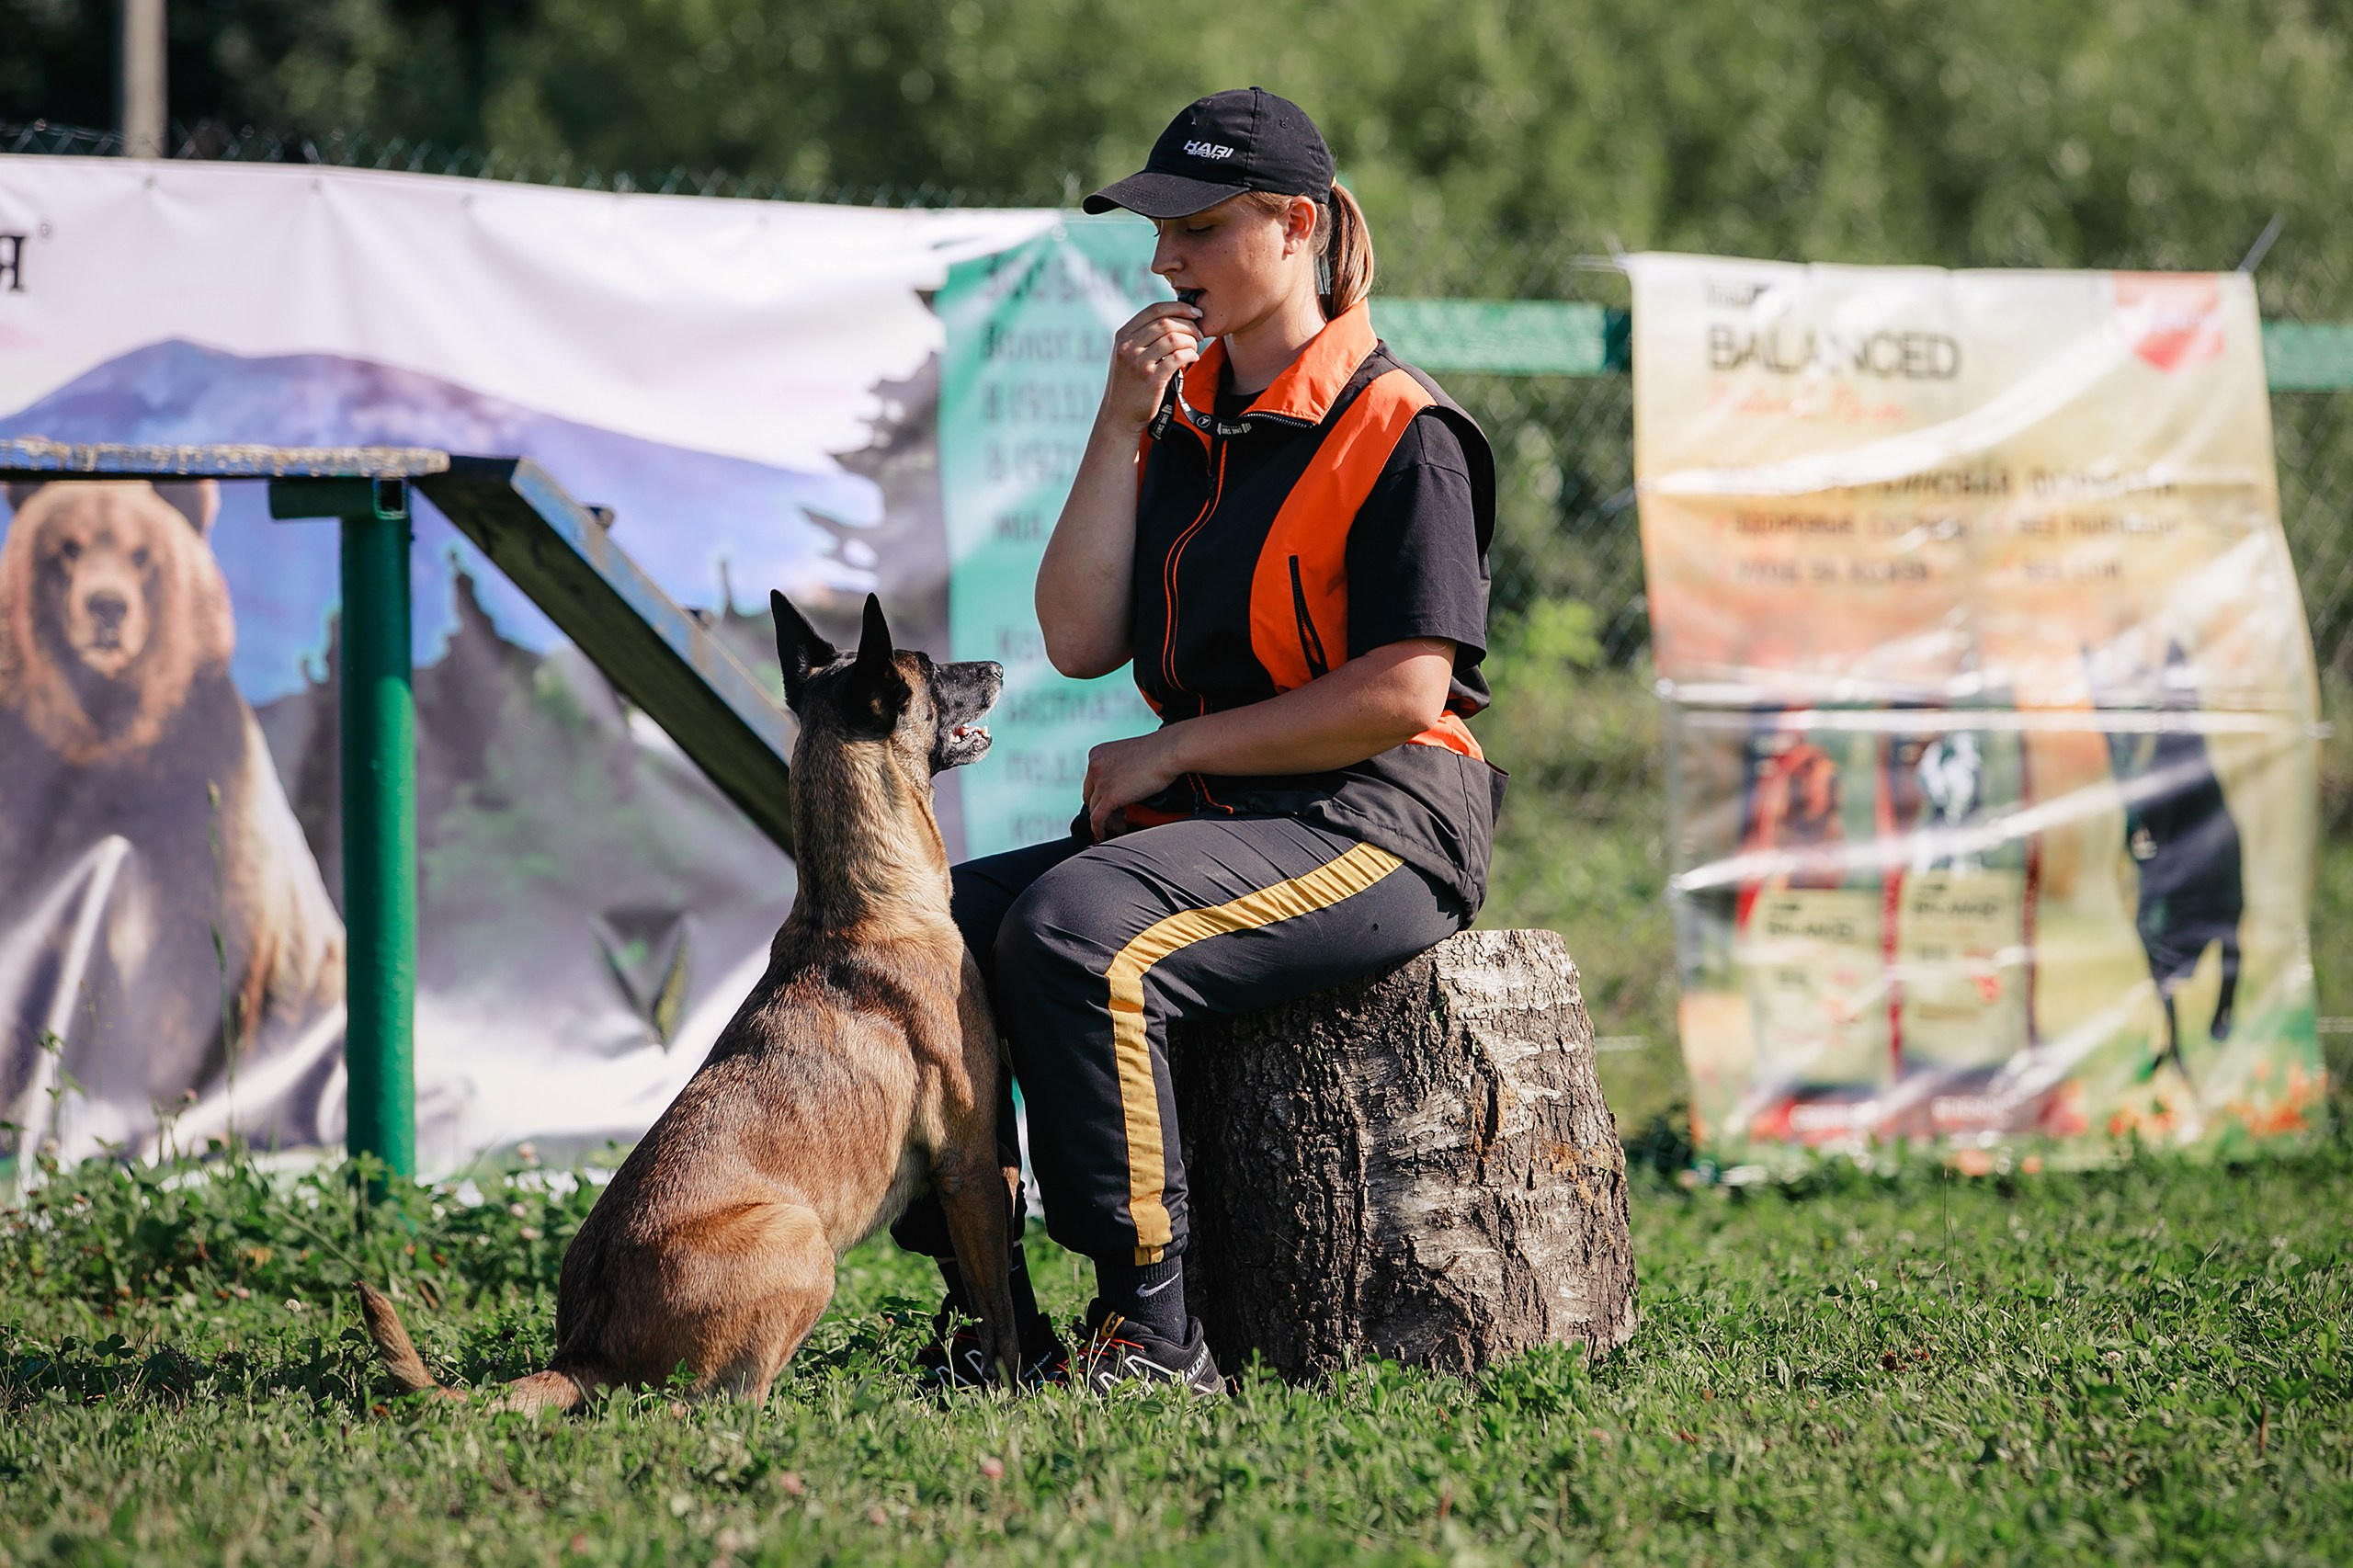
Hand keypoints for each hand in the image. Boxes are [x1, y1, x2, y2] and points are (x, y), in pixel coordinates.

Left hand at [1083, 728, 1184, 841]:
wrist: (1169, 751)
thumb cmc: (1158, 751)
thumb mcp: (1129, 757)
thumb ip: (1118, 770)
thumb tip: (1120, 788)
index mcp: (1097, 754)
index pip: (1091, 782)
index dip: (1101, 795)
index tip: (1112, 803)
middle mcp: (1094, 766)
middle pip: (1090, 796)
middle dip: (1102, 807)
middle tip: (1118, 815)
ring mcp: (1100, 781)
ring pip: (1094, 809)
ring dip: (1106, 819)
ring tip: (1120, 824)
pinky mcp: (1109, 796)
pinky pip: (1097, 819)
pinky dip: (1099, 829)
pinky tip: (1104, 835)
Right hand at [1099, 300, 1204, 433]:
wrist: (1119, 416)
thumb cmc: (1129, 384)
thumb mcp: (1128, 355)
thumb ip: (1144, 337)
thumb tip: (1177, 319)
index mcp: (1123, 336)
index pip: (1154, 309)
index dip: (1179, 307)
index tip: (1195, 312)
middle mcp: (1128, 346)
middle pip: (1166, 322)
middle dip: (1189, 325)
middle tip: (1199, 334)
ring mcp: (1138, 363)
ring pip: (1173, 339)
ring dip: (1191, 341)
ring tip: (1195, 348)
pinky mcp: (1151, 379)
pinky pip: (1177, 358)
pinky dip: (1190, 355)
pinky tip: (1193, 358)